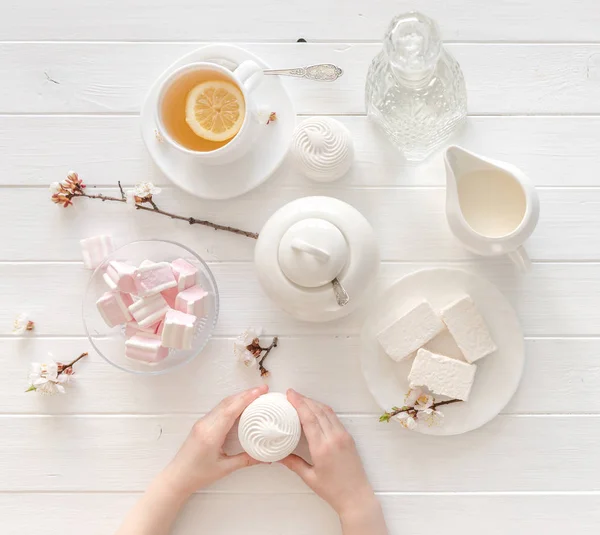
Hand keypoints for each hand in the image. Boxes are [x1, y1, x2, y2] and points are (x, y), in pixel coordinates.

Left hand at [162, 385, 268, 497]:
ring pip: (223, 404)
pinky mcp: (202, 424)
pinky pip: (219, 409)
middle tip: (263, 389)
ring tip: (255, 394)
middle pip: (228, 403)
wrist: (177, 477)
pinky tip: (241, 404)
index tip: (259, 392)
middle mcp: (206, 424)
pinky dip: (232, 403)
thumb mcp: (225, 469)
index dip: (246, 399)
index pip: (230, 410)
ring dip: (239, 397)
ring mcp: (202, 422)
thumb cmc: (198, 475)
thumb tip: (263, 457)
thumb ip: (245, 460)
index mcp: (211, 435)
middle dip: (246, 394)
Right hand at [279, 389, 375, 516]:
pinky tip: (316, 409)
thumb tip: (278, 455)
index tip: (290, 394)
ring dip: (314, 402)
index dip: (299, 403)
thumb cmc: (332, 490)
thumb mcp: (309, 478)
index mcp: (322, 448)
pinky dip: (323, 410)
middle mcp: (334, 438)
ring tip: (301, 399)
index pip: (309, 418)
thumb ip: (294, 463)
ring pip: (327, 412)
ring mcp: (343, 436)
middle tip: (292, 394)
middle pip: (317, 411)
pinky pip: (334, 418)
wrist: (357, 497)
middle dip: (304, 400)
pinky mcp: (348, 437)